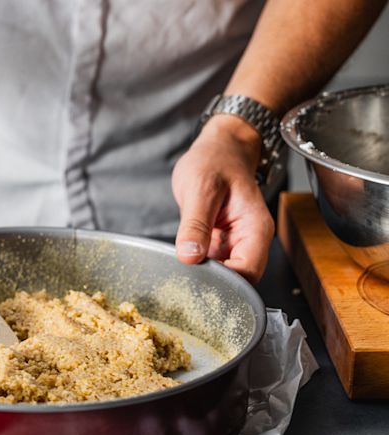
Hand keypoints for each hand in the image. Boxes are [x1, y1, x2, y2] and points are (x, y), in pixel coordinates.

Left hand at [172, 115, 274, 283]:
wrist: (218, 148)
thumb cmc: (216, 161)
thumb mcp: (201, 189)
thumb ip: (195, 224)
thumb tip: (189, 256)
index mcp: (255, 229)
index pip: (248, 273)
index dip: (225, 283)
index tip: (198, 279)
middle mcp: (249, 241)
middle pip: (238, 281)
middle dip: (213, 285)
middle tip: (183, 281)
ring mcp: (233, 244)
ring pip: (223, 276)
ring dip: (203, 278)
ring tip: (180, 273)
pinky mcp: (218, 244)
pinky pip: (211, 265)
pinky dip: (197, 268)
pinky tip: (181, 265)